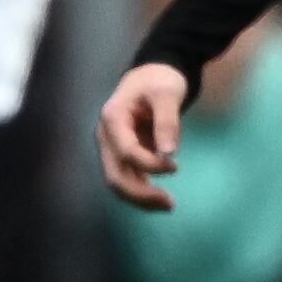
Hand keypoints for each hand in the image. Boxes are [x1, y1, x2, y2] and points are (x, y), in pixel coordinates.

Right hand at [96, 63, 190, 210]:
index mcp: (112, 119)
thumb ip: (167, 121)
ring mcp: (111, 148)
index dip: (150, 164)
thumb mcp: (167, 93)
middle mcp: (106, 137)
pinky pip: (127, 179)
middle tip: (170, 204)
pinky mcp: (121, 155)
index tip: (175, 166)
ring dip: (140, 198)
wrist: (152, 76)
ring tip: (168, 205)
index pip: (126, 152)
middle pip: (114, 176)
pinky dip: (141, 191)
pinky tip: (160, 199)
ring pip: (118, 182)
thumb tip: (169, 153)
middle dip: (140, 194)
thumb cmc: (159, 81)